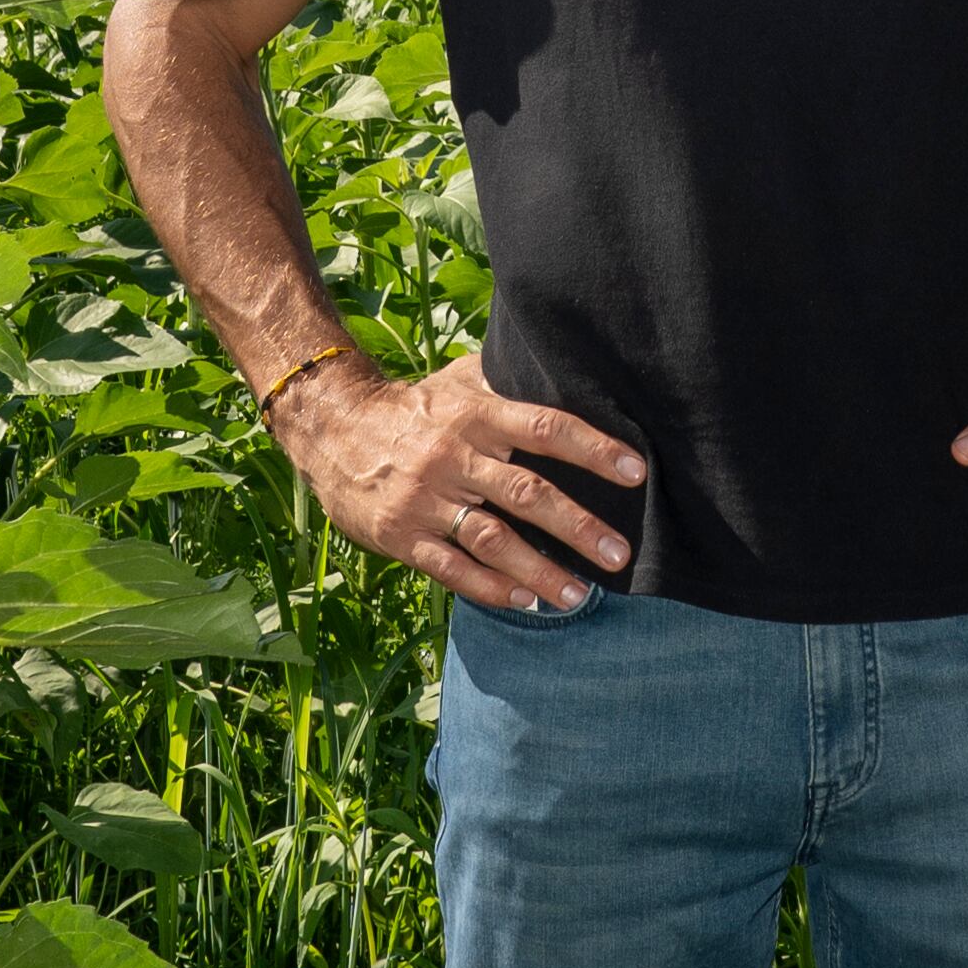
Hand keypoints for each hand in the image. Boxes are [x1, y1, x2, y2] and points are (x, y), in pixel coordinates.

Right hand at [270, 348, 645, 612]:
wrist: (332, 427)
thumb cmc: (415, 406)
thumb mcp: (459, 381)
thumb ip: (509, 381)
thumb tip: (570, 366)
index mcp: (475, 414)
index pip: (544, 428)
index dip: (593, 448)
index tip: (635, 471)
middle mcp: (454, 455)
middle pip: (526, 493)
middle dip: (577, 526)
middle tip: (620, 554)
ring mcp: (426, 498)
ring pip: (492, 538)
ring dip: (539, 570)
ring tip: (579, 594)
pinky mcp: (401, 535)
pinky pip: (451, 568)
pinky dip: (490, 587)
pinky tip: (524, 600)